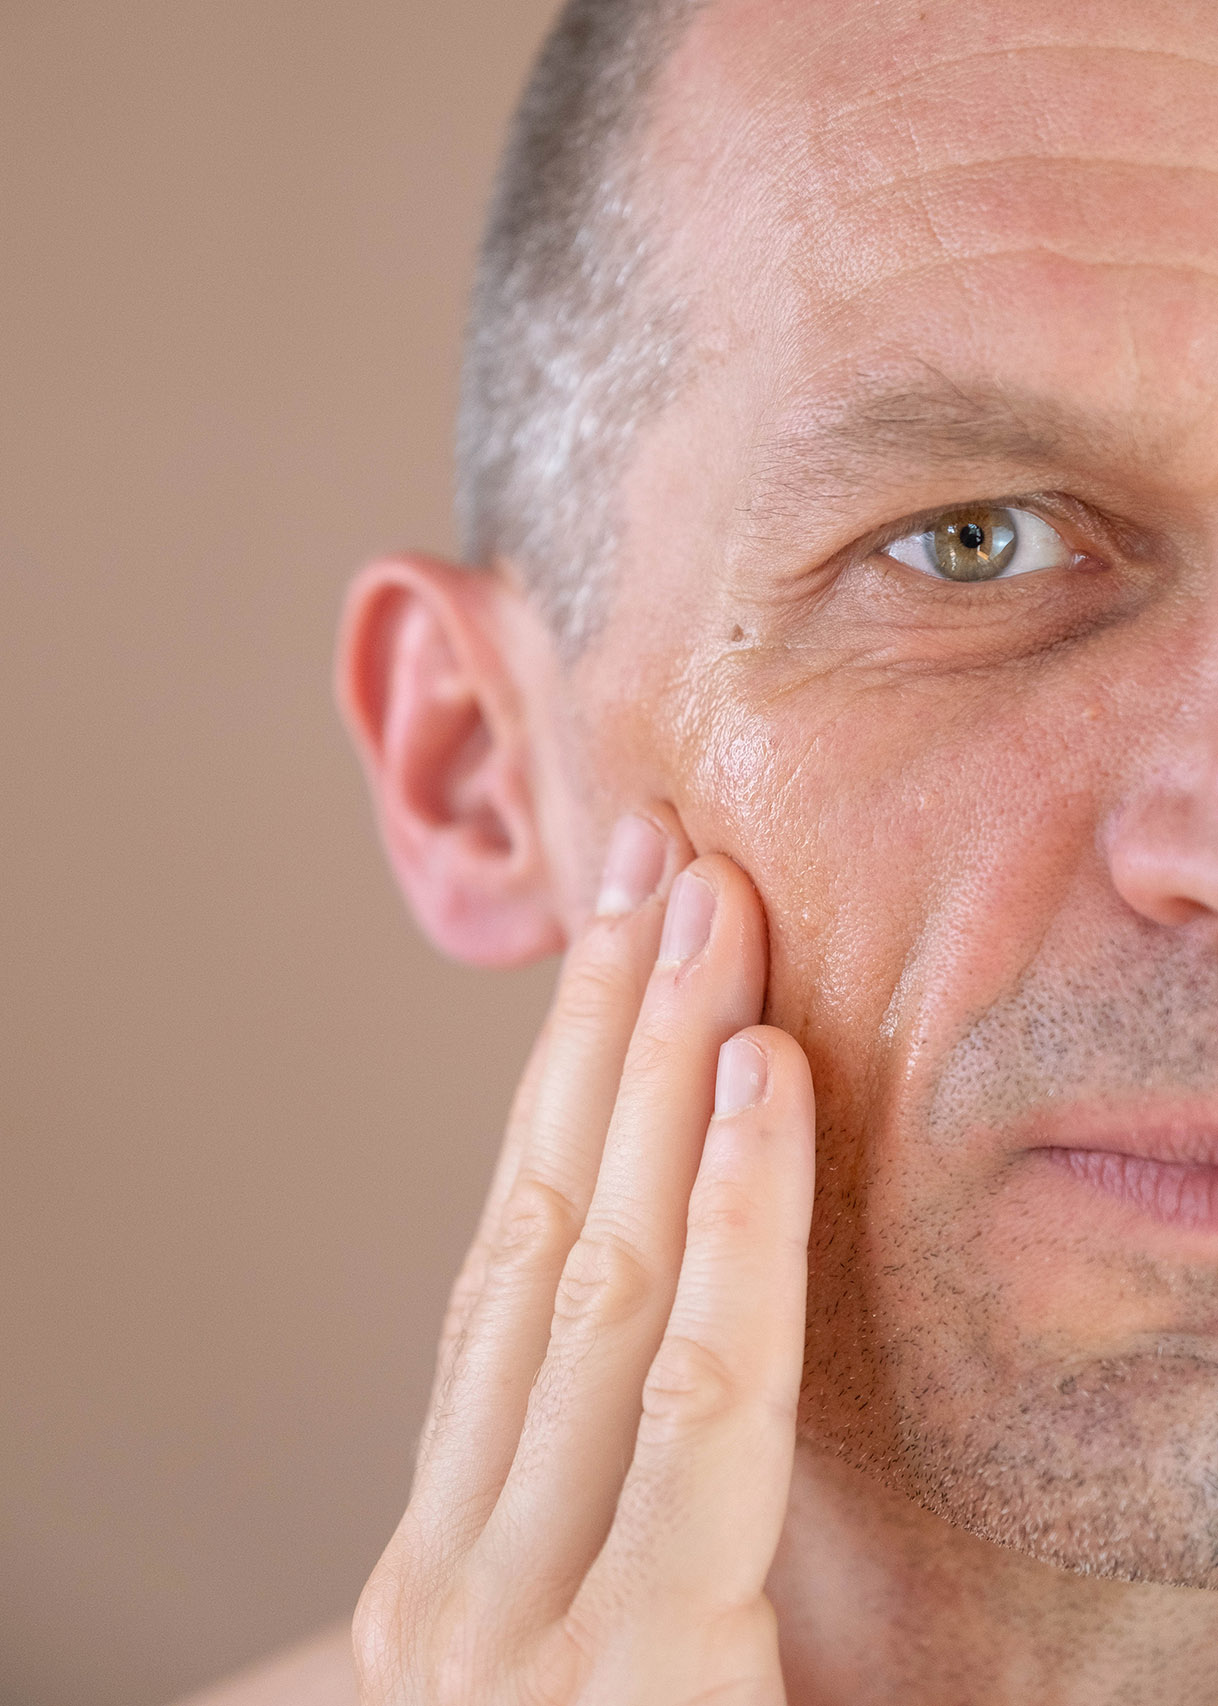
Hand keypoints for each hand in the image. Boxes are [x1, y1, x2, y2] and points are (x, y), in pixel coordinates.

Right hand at [353, 813, 816, 1704]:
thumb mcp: (610, 1647)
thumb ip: (628, 1506)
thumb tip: (700, 1321)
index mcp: (447, 1556)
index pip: (506, 1270)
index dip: (555, 1084)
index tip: (613, 938)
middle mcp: (453, 1575)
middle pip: (542, 1235)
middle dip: (607, 1031)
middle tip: (663, 860)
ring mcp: (513, 1623)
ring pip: (602, 1279)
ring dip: (660, 1073)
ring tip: (715, 915)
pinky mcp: (633, 1671)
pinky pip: (699, 1400)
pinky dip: (735, 1225)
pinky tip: (759, 1083)